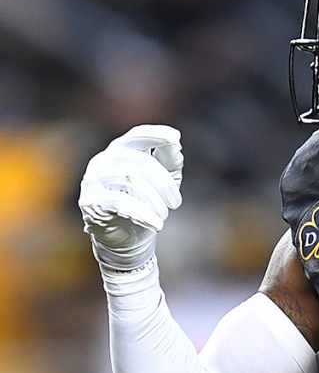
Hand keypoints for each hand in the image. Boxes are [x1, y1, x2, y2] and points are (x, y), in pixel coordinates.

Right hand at [79, 125, 182, 270]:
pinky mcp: (90, 202)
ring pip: (130, 180)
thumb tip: (175, 143)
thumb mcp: (165, 180)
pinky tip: (157, 225)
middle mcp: (103, 161)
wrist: (128, 238)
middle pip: (139, 161)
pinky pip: (119, 203)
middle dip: (164, 183)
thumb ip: (170, 160)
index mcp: (120, 151)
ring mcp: (93, 180)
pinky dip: (143, 214)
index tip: (175, 137)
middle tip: (176, 203)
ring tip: (164, 216)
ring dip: (155, 200)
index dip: (155, 134)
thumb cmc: (147, 203)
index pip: (137, 136)